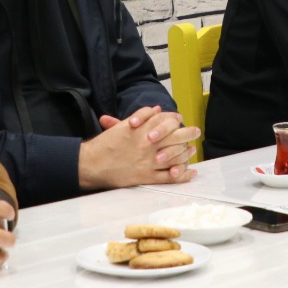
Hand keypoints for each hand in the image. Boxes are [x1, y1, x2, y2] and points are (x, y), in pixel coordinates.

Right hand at [79, 107, 199, 188]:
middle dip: (188, 133)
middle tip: (195, 131)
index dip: (175, 120)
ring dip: (186, 153)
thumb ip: (142, 116)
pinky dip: (182, 175)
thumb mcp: (122, 126)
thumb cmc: (105, 144)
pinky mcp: (146, 177)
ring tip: (191, 150)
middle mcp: (147, 145)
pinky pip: (169, 177)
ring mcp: (148, 162)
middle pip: (176, 137)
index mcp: (141, 130)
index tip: (179, 120)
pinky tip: (190, 172)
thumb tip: (157, 109)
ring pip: (176, 157)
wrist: (91, 164)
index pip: (166, 121)